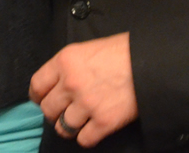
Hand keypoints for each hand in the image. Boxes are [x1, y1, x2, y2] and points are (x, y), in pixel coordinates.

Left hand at [29, 32, 137, 147]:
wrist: (151, 62)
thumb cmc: (122, 51)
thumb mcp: (88, 49)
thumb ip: (69, 66)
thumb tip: (57, 84)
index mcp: (65, 61)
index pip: (37, 85)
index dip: (38, 96)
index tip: (42, 100)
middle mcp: (71, 83)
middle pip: (47, 109)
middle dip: (55, 112)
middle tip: (65, 110)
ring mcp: (87, 104)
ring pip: (62, 128)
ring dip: (70, 126)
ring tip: (80, 120)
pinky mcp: (104, 122)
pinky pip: (83, 140)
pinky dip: (88, 136)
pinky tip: (94, 127)